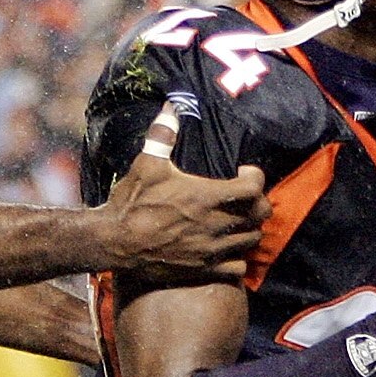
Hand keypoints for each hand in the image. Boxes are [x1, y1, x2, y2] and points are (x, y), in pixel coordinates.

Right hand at [104, 106, 266, 281]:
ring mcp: (212, 250)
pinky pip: (239, 268)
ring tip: (238, 219)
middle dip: (259, 202)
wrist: (115, 243)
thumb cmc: (131, 203)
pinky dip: (239, 258)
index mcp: (206, 197)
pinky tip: (227, 247)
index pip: (254, 187)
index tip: (243, 171)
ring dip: (251, 227)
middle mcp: (215, 224)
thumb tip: (171, 106)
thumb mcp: (146, 165)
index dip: (255, 176)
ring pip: (253, 240)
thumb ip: (163, 135)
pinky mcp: (204, 269)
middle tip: (245, 196)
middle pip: (260, 214)